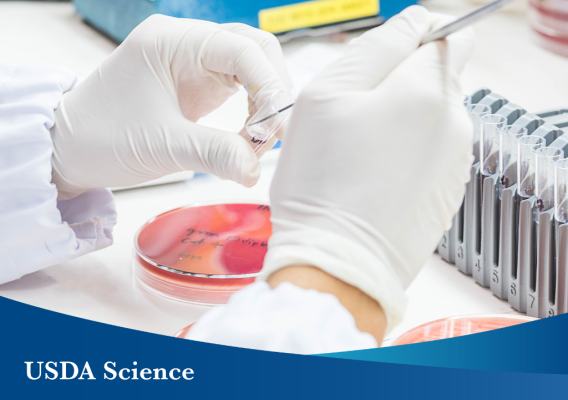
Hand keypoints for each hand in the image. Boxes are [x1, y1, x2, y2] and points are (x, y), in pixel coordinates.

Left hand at [51, 16, 291, 199]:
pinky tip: (248, 136)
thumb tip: (255, 170)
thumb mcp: (162, 145)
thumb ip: (215, 154)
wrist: (70, 148)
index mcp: (171, 41)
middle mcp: (185, 43)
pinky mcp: (197, 83)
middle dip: (272, 90)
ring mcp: (192, 61)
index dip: (268, 85)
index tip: (276, 127)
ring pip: (251, 67)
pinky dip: (252, 111)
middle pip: (254, 49)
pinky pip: (239, 87)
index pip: (241, 49)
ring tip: (260, 140)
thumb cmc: (101, 137)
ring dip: (265, 102)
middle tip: (275, 133)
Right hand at [259, 6, 474, 331]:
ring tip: (359, 152)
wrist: (338, 262)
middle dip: (401, 82)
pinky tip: (373, 177)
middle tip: (356, 115)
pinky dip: (406, 154)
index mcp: (426, 91)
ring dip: (401, 120)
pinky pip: (430, 153)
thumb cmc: (322, 184)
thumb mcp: (326, 94)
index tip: (381, 63)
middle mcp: (454, 123)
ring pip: (432, 116)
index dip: (410, 39)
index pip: (444, 32)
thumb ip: (376, 47)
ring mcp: (455, 161)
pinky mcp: (446, 191)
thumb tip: (416, 24)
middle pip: (438, 76)